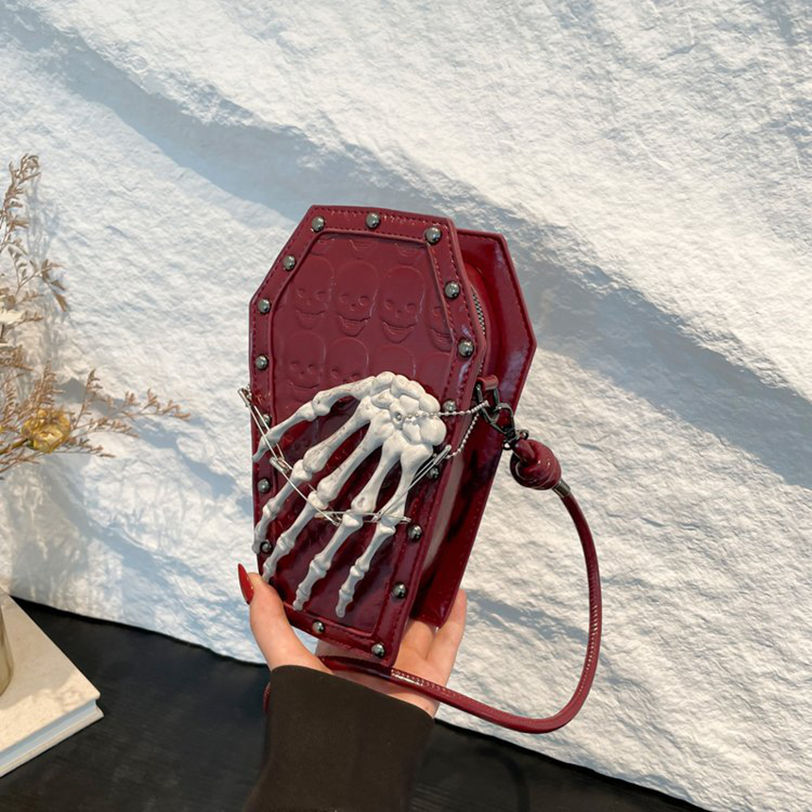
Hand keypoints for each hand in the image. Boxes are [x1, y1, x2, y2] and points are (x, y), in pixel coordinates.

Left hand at [240, 566, 466, 716]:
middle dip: (397, 583)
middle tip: (404, 545)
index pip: (353, 608)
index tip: (365, 547)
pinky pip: (446, 644)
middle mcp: (373, 655)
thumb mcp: (285, 659)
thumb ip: (268, 620)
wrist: (347, 764)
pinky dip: (454, 619)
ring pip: (421, 622)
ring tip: (433, 559)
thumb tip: (247, 577)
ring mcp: (402, 666)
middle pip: (390, 611)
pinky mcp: (427, 679)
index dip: (360, 580)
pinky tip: (456, 592)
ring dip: (427, 595)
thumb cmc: (311, 716)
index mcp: (340, 650)